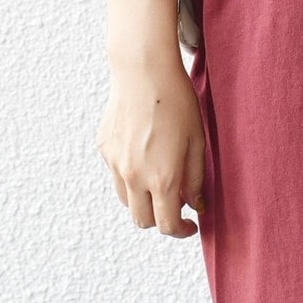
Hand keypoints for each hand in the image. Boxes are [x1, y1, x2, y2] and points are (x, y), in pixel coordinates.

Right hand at [95, 56, 207, 237]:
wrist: (144, 71)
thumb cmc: (177, 102)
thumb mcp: (197, 142)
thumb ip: (195, 179)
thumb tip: (196, 205)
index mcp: (162, 178)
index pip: (167, 225)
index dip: (181, 231)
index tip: (190, 225)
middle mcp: (134, 177)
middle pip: (142, 221)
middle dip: (160, 220)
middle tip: (175, 205)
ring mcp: (116, 164)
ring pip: (126, 201)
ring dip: (143, 200)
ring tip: (159, 178)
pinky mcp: (104, 149)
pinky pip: (117, 174)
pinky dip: (130, 175)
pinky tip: (144, 152)